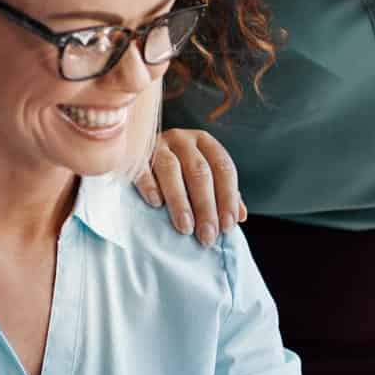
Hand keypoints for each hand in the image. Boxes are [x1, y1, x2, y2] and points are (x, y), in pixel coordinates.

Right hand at [135, 128, 245, 243]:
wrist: (135, 150)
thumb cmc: (179, 172)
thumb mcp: (203, 177)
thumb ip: (222, 193)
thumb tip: (239, 217)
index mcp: (205, 143)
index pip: (223, 168)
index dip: (228, 197)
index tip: (227, 226)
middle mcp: (183, 140)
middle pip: (199, 172)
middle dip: (205, 206)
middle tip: (207, 235)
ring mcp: (157, 144)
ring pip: (171, 169)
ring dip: (180, 201)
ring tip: (185, 227)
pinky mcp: (134, 153)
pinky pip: (141, 168)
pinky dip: (150, 185)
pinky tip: (156, 204)